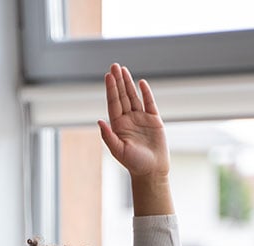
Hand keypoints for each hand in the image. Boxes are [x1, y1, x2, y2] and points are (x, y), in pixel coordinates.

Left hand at [98, 62, 168, 179]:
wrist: (152, 171)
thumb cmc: (134, 163)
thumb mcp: (118, 150)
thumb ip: (108, 136)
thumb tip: (99, 121)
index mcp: (118, 125)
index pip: (113, 103)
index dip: (111, 89)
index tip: (108, 76)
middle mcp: (128, 120)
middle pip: (122, 96)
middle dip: (118, 81)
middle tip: (115, 66)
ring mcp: (141, 119)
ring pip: (134, 97)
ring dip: (128, 83)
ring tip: (123, 69)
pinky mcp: (154, 121)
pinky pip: (149, 103)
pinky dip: (146, 93)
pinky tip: (141, 83)